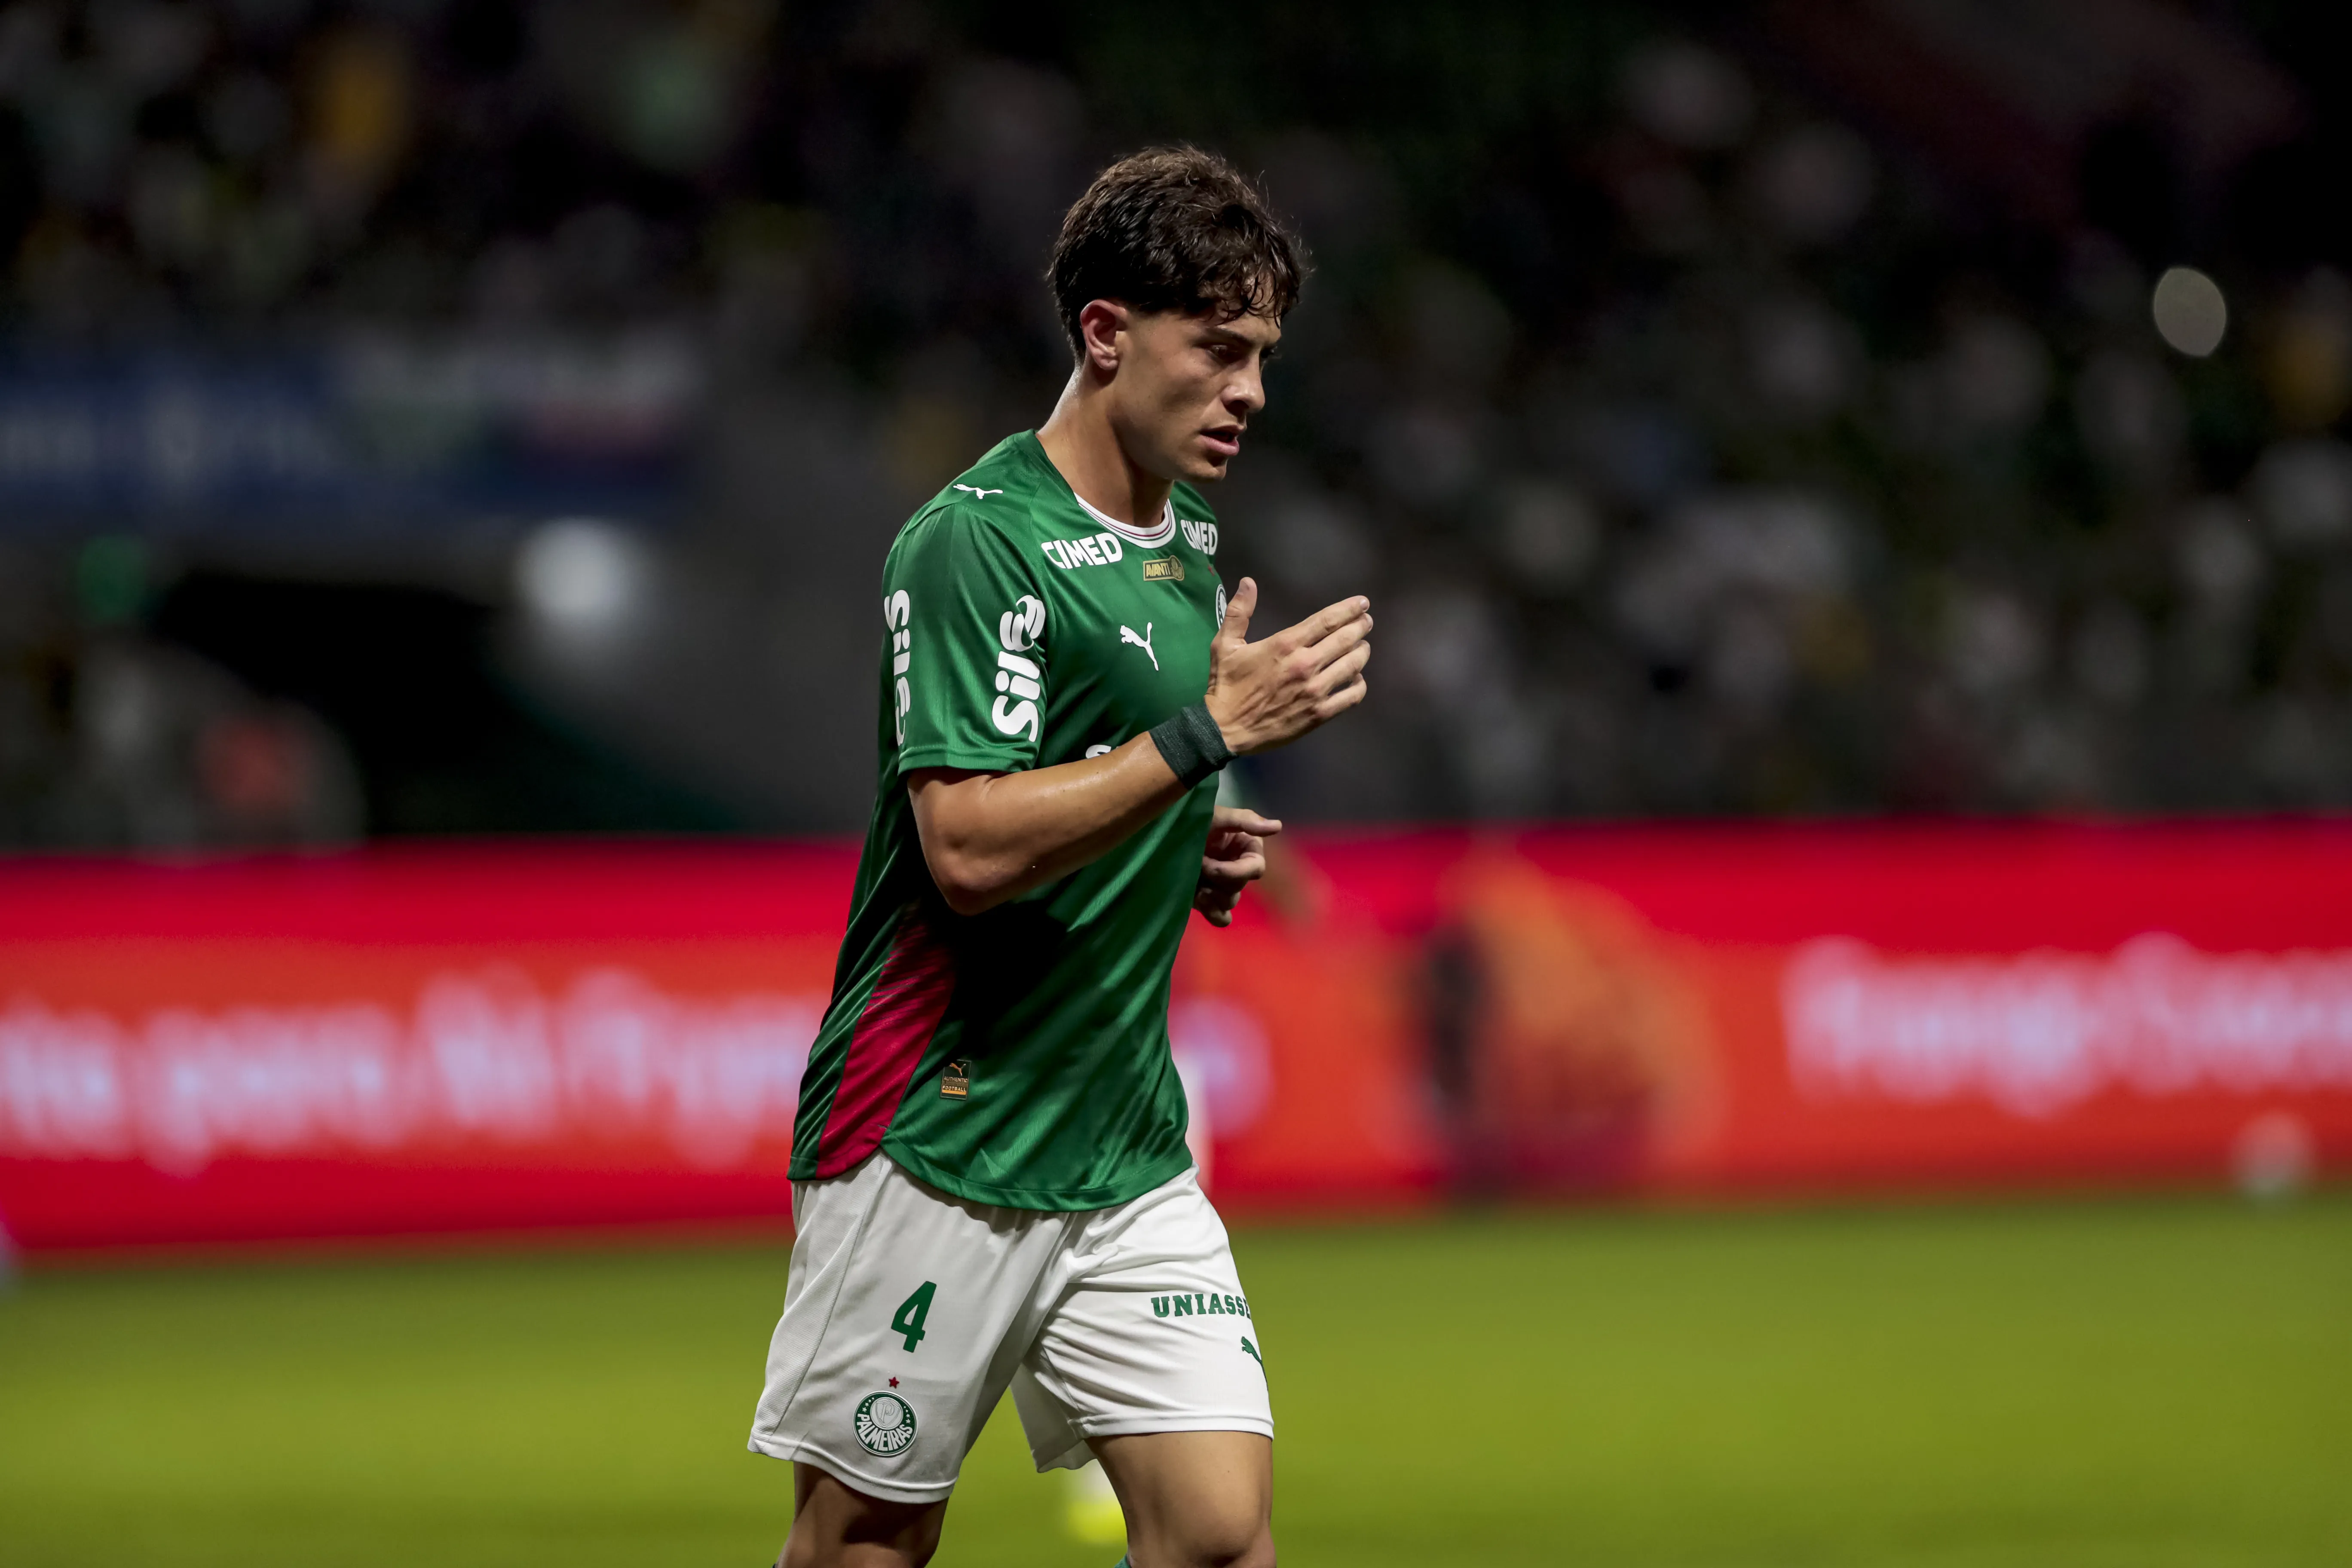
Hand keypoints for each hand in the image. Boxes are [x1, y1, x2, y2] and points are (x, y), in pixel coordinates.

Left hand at [1194, 806, 1281, 926]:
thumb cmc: (1192, 820)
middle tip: (1196, 865)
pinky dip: (1213, 913)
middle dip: (1216, 879)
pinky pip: (1222, 918)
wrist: (1164, 834)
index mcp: (1247, 850)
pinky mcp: (1209, 900)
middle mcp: (1238, 869)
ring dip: (1212, 896)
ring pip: (1229, 902)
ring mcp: (1223, 886)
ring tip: (1195, 885)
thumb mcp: (1216, 815)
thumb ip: (1245, 820)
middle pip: (1239, 887)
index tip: (1209, 865)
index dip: (1233, 871)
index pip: (1255, 869)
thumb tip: (1277, 826)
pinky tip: (1199, 899)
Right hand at [1203, 579, 1370, 755]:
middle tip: (1366, 622)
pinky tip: (1356, 679)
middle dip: (1361, 627)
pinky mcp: (1319, 714)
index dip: (1349, 609)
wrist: (1224, 729)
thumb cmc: (1226, 685)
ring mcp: (1315, 691)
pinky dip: (1359, 684)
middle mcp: (1305, 664)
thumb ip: (1239, 612)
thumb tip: (1249, 582)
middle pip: (1346, 639)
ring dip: (1362, 652)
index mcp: (1285, 644)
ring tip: (1362, 647)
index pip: (1327, 620)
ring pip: (1353, 665)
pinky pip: (1351, 696)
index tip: (1363, 603)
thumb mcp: (1225, 644)